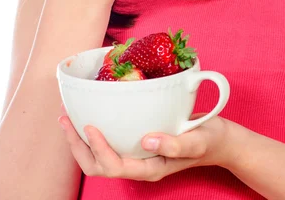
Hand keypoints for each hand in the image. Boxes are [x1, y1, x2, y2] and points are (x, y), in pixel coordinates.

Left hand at [58, 111, 229, 180]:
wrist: (219, 140)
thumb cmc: (209, 140)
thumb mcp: (197, 141)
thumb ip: (175, 144)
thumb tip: (147, 141)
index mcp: (151, 168)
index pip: (116, 166)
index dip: (99, 149)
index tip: (89, 126)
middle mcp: (139, 164)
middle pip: (99, 166)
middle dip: (78, 147)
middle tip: (65, 120)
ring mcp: (137, 155)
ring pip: (99, 157)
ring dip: (80, 140)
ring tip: (67, 117)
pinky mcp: (137, 144)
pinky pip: (109, 143)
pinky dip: (93, 132)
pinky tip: (89, 114)